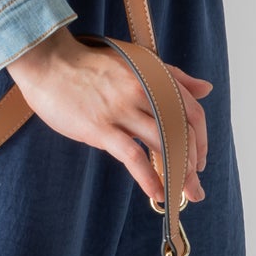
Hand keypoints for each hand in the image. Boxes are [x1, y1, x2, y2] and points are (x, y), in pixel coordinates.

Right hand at [4, 26, 211, 206]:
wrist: (49, 62)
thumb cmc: (90, 64)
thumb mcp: (136, 62)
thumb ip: (172, 76)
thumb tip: (206, 88)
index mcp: (154, 77)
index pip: (192, 112)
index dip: (202, 141)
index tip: (199, 161)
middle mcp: (144, 91)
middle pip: (183, 133)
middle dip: (193, 165)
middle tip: (194, 190)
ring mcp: (122, 110)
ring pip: (163, 144)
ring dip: (178, 174)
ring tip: (181, 194)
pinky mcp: (101, 127)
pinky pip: (133, 156)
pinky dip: (148, 178)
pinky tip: (156, 192)